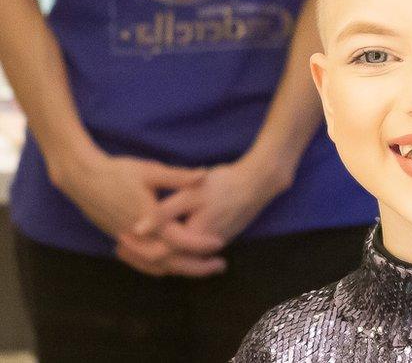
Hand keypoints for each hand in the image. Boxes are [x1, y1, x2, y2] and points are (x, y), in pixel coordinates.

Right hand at [51, 152, 224, 275]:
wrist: (82, 178)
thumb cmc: (117, 172)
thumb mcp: (151, 171)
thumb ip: (179, 177)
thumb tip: (205, 174)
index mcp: (149, 219)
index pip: (180, 240)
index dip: (201, 244)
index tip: (219, 243)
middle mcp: (137, 235)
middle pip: (171, 261)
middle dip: (197, 266)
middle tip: (220, 265)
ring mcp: (126, 240)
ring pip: (156, 265)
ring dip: (181, 269)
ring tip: (203, 269)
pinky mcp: (119, 239)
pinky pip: (142, 262)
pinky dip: (158, 267)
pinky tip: (172, 266)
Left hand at [120, 152, 290, 275]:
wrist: (259, 182)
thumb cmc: (225, 183)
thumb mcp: (192, 193)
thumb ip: (165, 212)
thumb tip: (138, 228)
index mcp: (192, 237)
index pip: (157, 254)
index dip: (136, 249)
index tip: (119, 240)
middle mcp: (202, 247)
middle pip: (167, 263)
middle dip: (142, 257)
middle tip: (120, 249)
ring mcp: (213, 244)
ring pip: (179, 260)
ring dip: (155, 256)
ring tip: (133, 247)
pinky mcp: (219, 237)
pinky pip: (189, 254)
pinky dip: (171, 252)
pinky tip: (161, 239)